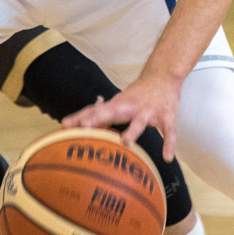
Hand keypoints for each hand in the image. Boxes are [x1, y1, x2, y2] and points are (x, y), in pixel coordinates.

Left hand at [61, 74, 181, 160]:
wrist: (162, 77)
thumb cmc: (135, 95)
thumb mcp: (116, 102)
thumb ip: (96, 113)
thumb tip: (68, 123)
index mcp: (117, 105)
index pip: (95, 111)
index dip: (80, 118)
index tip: (65, 125)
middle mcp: (130, 107)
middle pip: (112, 112)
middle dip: (98, 119)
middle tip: (84, 127)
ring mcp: (148, 111)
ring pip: (140, 122)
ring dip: (132, 131)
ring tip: (125, 142)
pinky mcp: (165, 116)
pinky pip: (168, 132)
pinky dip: (169, 144)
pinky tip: (167, 157)